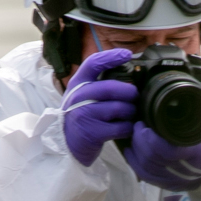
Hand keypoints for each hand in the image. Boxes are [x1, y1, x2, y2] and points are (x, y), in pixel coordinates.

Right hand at [60, 47, 138, 167]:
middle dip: (130, 93)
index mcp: (77, 85)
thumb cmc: (80, 117)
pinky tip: (124, 129)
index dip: (111, 57)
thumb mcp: (81, 96)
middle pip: (112, 88)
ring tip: (129, 115)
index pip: (93, 64)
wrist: (66, 145)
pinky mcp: (92, 133)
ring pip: (120, 108)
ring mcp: (84, 115)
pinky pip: (121, 127)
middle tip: (135, 97)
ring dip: (130, 112)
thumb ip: (97, 83)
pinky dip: (127, 128)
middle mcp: (78, 98)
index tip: (127, 55)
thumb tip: (127, 73)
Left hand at [123, 98, 200, 191]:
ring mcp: (172, 179)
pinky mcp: (164, 184)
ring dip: (135, 150)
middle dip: (139, 140)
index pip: (167, 150)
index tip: (145, 125)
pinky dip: (134, 163)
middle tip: (137, 126)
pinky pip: (144, 176)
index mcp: (195, 155)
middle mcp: (182, 170)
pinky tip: (130, 152)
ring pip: (145, 167)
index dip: (151, 139)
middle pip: (151, 158)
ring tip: (134, 135)